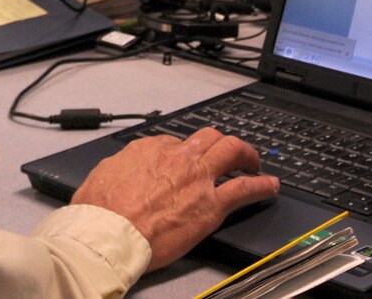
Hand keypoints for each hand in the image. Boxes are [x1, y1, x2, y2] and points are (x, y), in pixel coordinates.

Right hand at [72, 127, 278, 270]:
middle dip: (222, 143)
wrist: (107, 233)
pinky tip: (271, 186)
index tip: (188, 162)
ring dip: (247, 154)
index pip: (177, 142)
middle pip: (210, 138)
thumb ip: (124, 164)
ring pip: (232, 151)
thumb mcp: (105, 172)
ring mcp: (198, 179)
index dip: (185, 153)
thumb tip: (128, 165)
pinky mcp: (211, 206)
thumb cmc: (99, 210)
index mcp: (151, 148)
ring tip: (255, 161)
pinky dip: (262, 185)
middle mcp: (178, 157)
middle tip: (230, 152)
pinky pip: (245, 189)